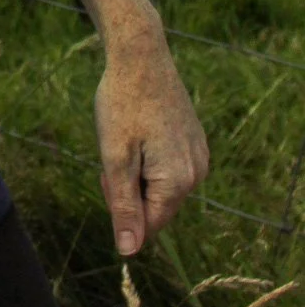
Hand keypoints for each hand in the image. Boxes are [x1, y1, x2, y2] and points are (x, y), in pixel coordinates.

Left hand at [93, 26, 209, 256]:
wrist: (141, 54)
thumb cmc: (122, 103)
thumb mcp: (115, 157)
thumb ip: (123, 206)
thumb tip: (129, 252)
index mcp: (179, 181)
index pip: (148, 226)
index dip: (120, 208)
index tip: (108, 174)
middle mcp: (197, 173)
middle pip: (155, 207)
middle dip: (128, 190)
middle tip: (112, 153)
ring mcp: (199, 156)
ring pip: (160, 187)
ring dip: (136, 174)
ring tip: (125, 139)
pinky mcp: (194, 142)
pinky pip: (168, 168)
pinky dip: (147, 159)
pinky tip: (138, 132)